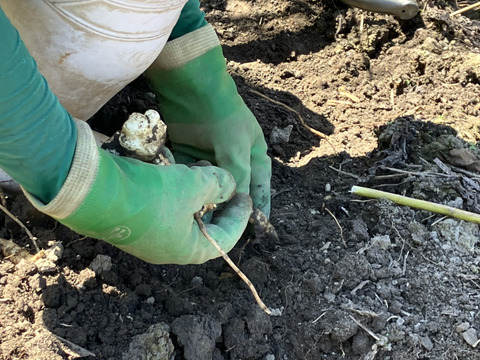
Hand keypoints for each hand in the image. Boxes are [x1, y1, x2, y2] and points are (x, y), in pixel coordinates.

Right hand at [26, 121, 252, 264]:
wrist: (93, 191)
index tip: (245, 196)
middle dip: (216, 203)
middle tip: (224, 182)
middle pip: (203, 228)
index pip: (225, 238)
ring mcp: (148, 237)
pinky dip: (175, 192)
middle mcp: (168, 248)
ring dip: (195, 194)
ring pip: (182, 215)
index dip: (240, 217)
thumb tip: (230, 185)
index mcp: (187, 249)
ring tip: (201, 171)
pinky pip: (163, 208)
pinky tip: (175, 172)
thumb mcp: (192, 185)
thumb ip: (217, 184)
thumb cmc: (150, 195)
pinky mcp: (133, 221)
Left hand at [146, 24, 271, 216]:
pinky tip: (183, 199)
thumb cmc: (223, 117)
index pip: (260, 190)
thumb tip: (238, 206)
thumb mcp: (236, 149)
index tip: (257, 230)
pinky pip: (190, 178)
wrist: (192, 89)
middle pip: (234, 193)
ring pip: (211, 187)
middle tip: (223, 231)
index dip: (259, 209)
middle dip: (228, 210)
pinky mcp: (189, 156)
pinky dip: (188, 187)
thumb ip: (238, 178)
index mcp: (254, 158)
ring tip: (201, 221)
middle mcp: (234, 161)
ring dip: (206, 201)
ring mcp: (211, 159)